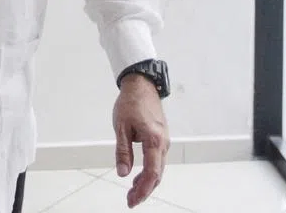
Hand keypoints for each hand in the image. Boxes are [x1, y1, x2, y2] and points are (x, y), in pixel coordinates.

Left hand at [113, 75, 169, 207]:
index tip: (132, 199)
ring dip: (147, 182)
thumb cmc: (131, 102)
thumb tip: (123, 173)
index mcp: (154, 140)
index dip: (143, 189)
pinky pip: (158, 160)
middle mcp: (163, 142)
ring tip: (132, 192)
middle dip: (144, 190)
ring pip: (158, 168)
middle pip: (157, 174)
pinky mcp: (161, 138)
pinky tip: (138, 177)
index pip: (152, 172)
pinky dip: (150, 171)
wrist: (142, 85)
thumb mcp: (121, 128)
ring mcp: (164, 140)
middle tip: (130, 201)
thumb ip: (123, 152)